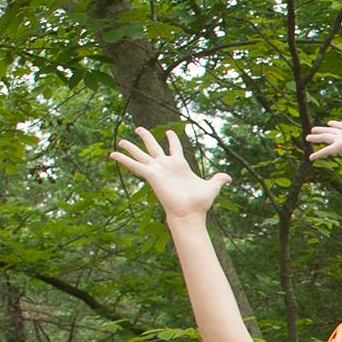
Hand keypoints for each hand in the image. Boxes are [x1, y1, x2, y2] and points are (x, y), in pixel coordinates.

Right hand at [110, 127, 227, 218]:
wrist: (189, 212)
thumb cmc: (200, 202)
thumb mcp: (212, 187)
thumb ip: (218, 179)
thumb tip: (229, 178)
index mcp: (180, 165)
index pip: (174, 148)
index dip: (173, 139)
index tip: (169, 132)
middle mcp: (166, 165)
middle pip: (154, 146)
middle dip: (147, 137)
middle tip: (139, 128)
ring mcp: (157, 169)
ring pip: (141, 154)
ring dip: (131, 147)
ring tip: (121, 140)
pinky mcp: (150, 175)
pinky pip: (134, 165)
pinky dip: (123, 159)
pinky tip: (112, 154)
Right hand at [306, 109, 341, 163]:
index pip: (341, 126)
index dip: (336, 124)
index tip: (329, 123)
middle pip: (330, 132)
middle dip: (322, 130)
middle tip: (313, 130)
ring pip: (325, 138)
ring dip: (316, 137)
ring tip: (307, 138)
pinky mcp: (340, 146)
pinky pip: (326, 150)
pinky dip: (318, 154)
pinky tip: (310, 158)